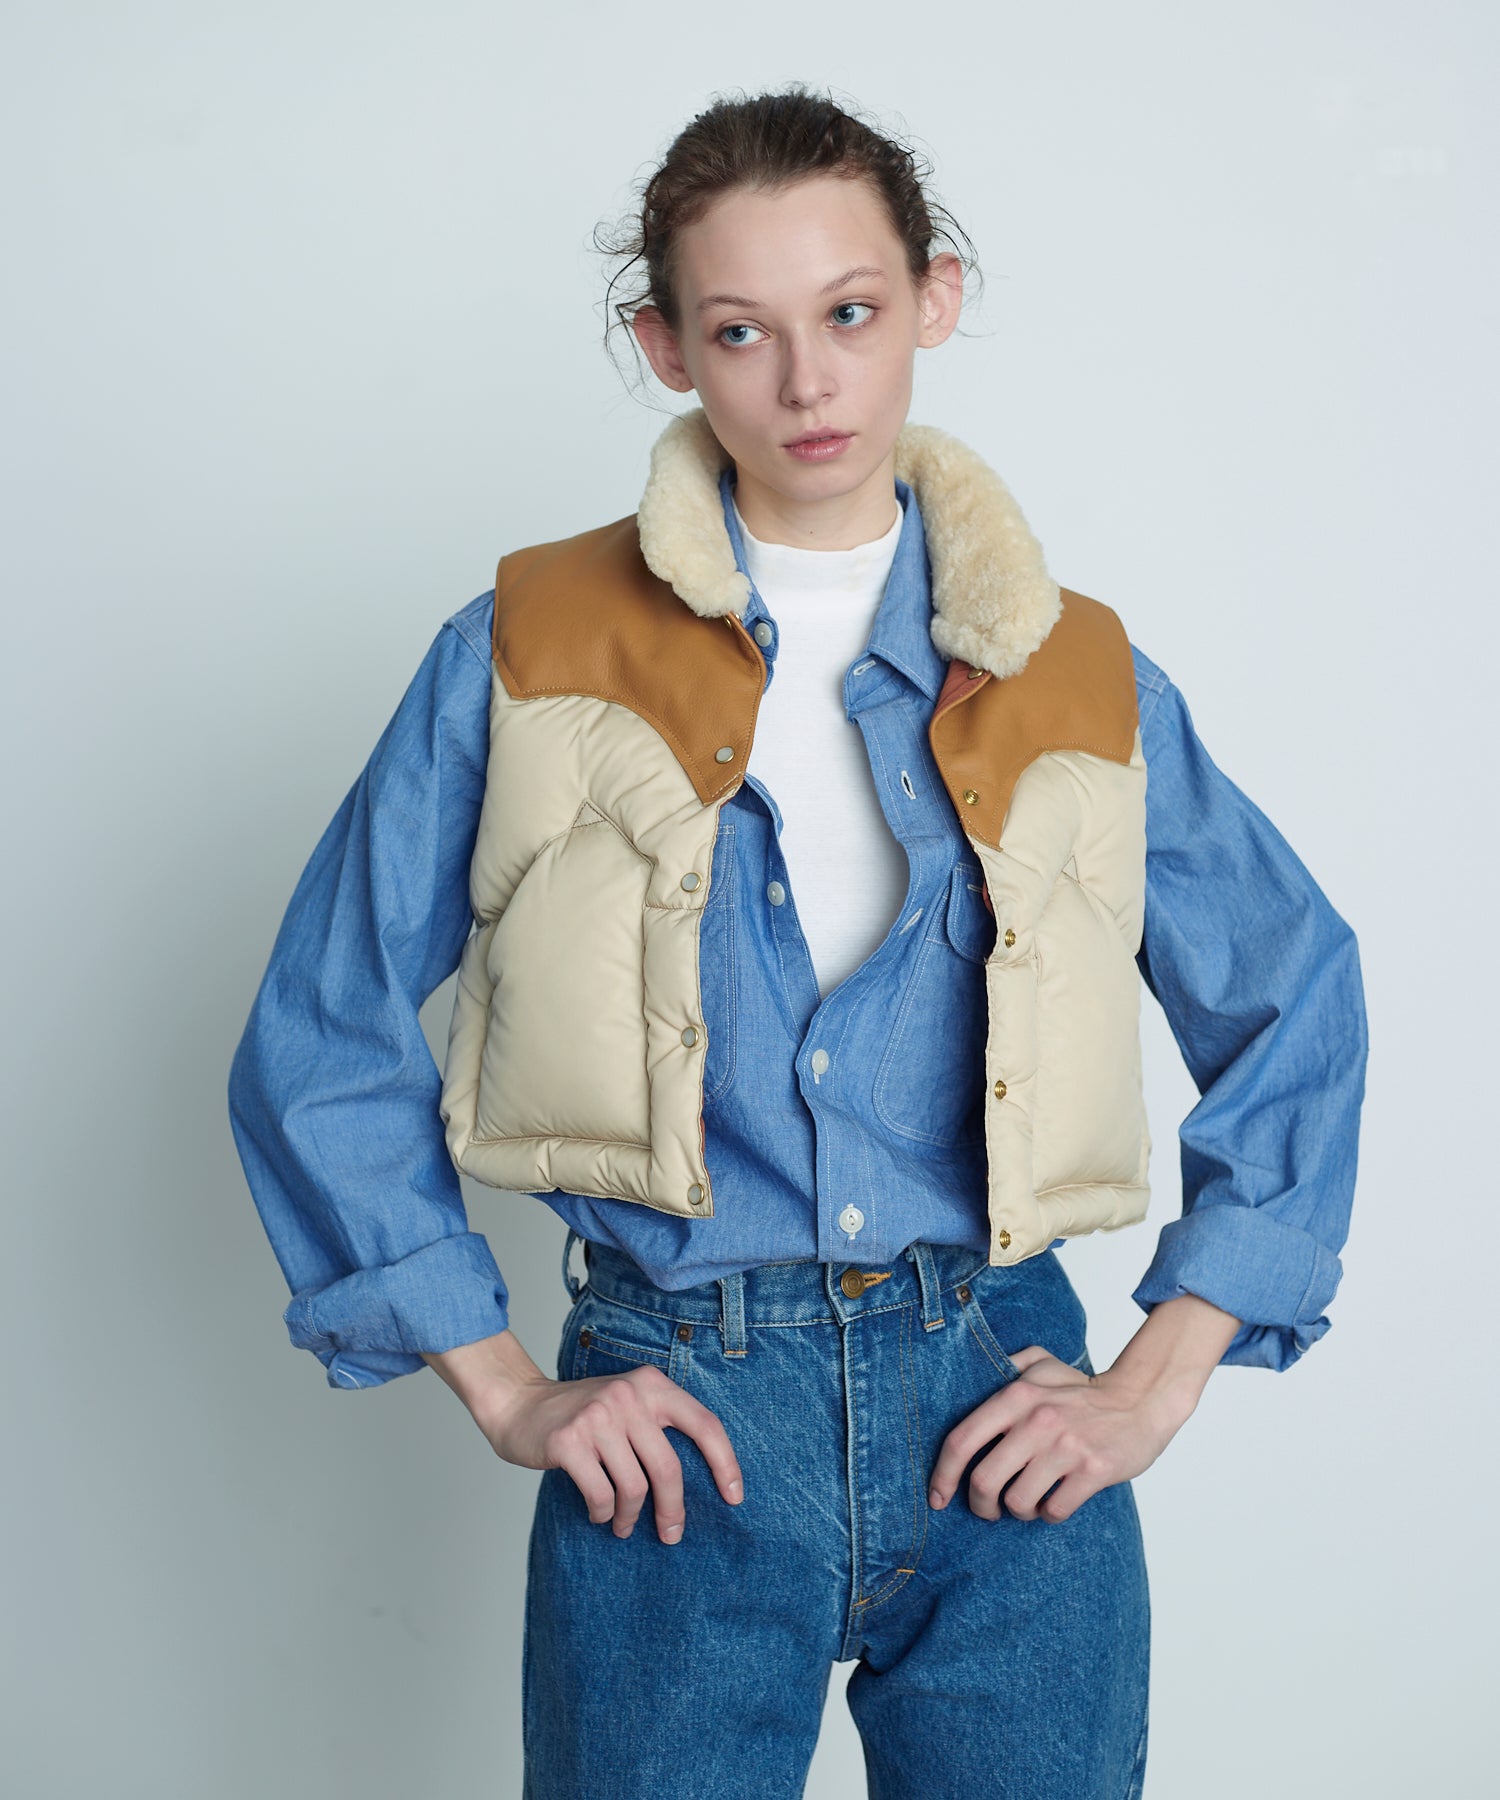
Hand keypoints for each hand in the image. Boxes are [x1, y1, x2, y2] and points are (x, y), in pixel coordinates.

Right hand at [429, 1329, 744, 1543]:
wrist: (520, 1405)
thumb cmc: (582, 1415)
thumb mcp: (628, 1404)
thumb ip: (658, 1428)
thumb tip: (703, 1483)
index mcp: (651, 1384)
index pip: (704, 1424)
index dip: (726, 1463)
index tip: (734, 1498)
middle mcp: (628, 1395)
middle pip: (669, 1468)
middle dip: (673, 1510)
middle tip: (670, 1534)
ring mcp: (596, 1417)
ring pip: (633, 1488)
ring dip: (629, 1517)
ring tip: (622, 1525)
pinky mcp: (568, 1441)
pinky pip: (600, 1495)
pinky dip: (602, 1513)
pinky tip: (598, 1514)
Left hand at [926, 1345, 1192, 1524]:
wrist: (1141, 1401)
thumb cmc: (1084, 1389)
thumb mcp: (1042, 1364)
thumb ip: (1006, 1367)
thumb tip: (970, 1379)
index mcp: (1017, 1394)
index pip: (962, 1439)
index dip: (942, 1474)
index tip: (937, 1497)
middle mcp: (1037, 1420)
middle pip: (984, 1480)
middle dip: (980, 1505)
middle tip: (987, 1509)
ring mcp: (1066, 1446)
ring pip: (1018, 1501)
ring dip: (1017, 1511)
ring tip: (1025, 1503)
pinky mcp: (1093, 1471)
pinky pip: (1053, 1511)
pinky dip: (1048, 1515)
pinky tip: (1053, 1502)